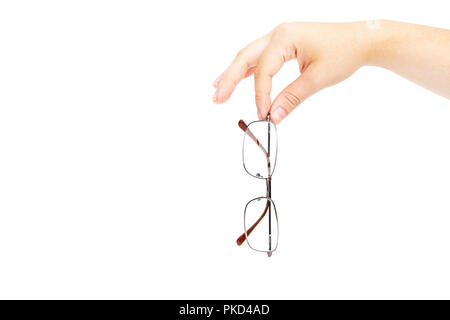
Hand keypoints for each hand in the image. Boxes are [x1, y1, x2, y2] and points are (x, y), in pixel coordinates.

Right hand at [212, 21, 371, 122]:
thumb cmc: (344, 53)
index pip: (262, 71)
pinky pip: (261, 56)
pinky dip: (248, 69)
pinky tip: (238, 78)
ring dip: (234, 73)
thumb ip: (292, 98)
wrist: (362, 39)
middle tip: (216, 99)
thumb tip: (273, 117)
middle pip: (245, 58)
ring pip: (250, 56)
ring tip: (218, 89)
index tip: (263, 114)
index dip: (260, 95)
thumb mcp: (317, 79)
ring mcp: (281, 37)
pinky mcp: (285, 43)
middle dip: (229, 79)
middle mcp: (278, 34)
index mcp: (284, 38)